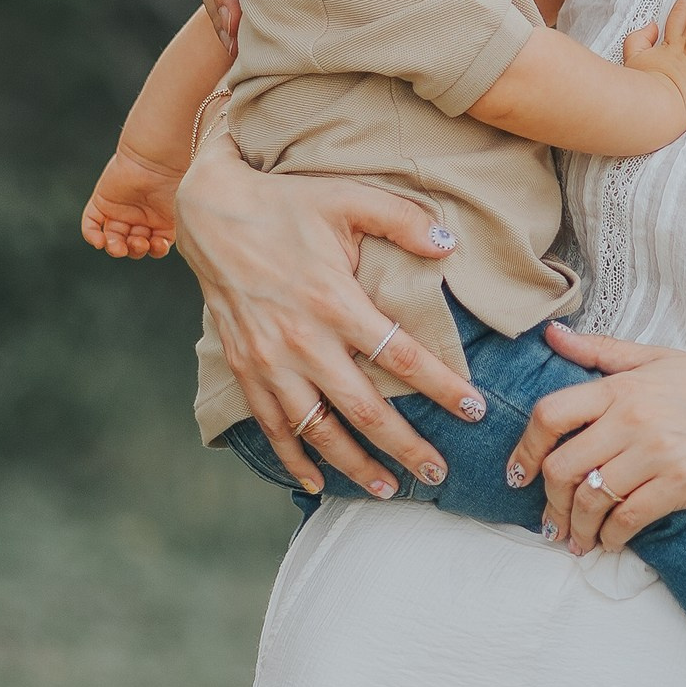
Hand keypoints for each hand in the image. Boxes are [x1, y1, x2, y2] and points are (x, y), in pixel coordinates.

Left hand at [82, 148, 183, 260]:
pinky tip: (99, 242)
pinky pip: (91, 223)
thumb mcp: (182, 212)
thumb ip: (179, 231)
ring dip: (116, 248)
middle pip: (132, 244)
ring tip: (120, 247)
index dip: (155, 250)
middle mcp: (141, 215)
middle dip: (136, 249)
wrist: (159, 159)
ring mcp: (120, 209)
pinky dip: (92, 235)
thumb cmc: (177, 182)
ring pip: (112, 238)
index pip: (154, 244)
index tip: (158, 245)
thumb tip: (172, 247)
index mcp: (161, 219)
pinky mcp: (102, 201)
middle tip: (139, 242)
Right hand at [174, 134, 480, 500]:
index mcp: (335, 302)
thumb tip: (450, 243)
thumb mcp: (349, 198)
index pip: (400, 357)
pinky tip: (316, 481)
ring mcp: (270, 361)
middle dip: (405, 446)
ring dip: (354, 465)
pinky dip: (294, 458)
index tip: (473, 410)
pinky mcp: (245, 369)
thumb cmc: (286, 204)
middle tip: (438, 472)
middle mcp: (302, 341)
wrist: (212, 213)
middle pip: (363, 410)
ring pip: (318, 430)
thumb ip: (402, 220)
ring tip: (387, 488)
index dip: (440, 387)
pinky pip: (272, 426)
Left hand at [511, 326, 685, 551]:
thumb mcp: (660, 359)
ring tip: (577, 540)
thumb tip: (551, 335)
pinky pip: (627, 519)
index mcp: (621, 386)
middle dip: (548, 502)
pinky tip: (610, 541)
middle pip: (561, 466)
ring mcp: (655, 452)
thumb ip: (602, 351)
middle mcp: (632, 417)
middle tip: (551, 520)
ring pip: (590, 499)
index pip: (549, 415)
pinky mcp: (680, 484)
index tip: (520, 474)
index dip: (525, 450)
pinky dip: (610, 537)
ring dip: (576, 528)